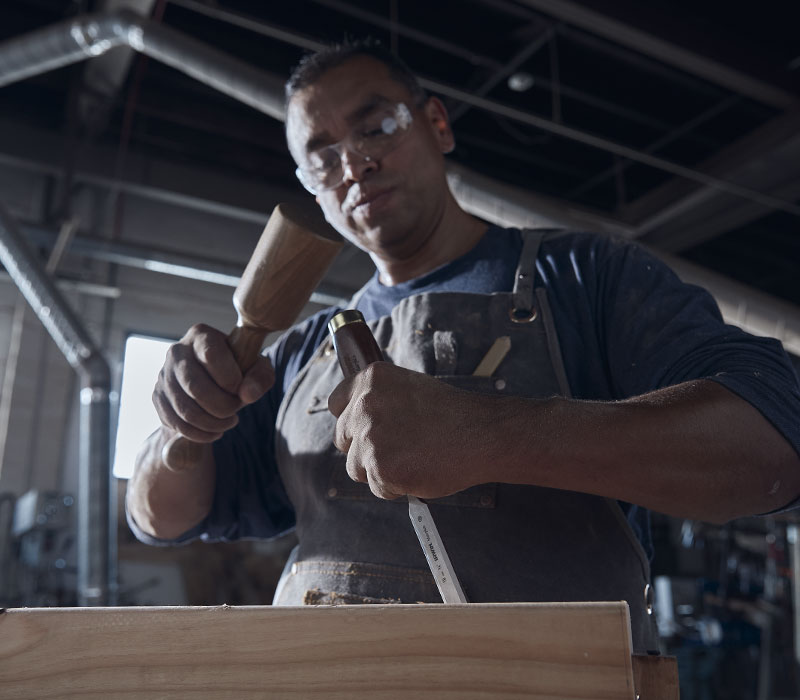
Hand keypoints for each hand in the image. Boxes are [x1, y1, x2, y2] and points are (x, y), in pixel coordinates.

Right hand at [153, 323, 274, 441]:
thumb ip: (260, 377)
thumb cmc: (239, 370)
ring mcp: (164, 374)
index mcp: (201, 335)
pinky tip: (215, 431)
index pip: (211, 355)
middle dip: (222, 406)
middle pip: (195, 386)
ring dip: (212, 423)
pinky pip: (176, 422)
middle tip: (236, 410)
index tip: (239, 389)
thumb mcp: (257, 368)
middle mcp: (177, 351)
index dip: (229, 378)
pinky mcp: (158, 397)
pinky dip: (199, 433)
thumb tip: (247, 394)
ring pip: (185, 408)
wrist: (214, 380)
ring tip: (229, 422)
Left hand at [328, 362, 485, 499]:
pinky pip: (376, 486)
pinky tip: (418, 472)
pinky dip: (395, 487)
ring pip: (356, 468)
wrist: (482, 434)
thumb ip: (379, 400)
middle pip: (343, 439)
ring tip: (412, 460)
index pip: (336, 404)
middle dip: (364, 450)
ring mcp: (370, 436)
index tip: (364, 430)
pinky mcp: (380, 466)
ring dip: (379, 471)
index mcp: (370, 380)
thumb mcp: (409, 389)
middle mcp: (364, 404)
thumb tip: (356, 420)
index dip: (351, 421)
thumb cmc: (451, 415)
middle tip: (398, 449)